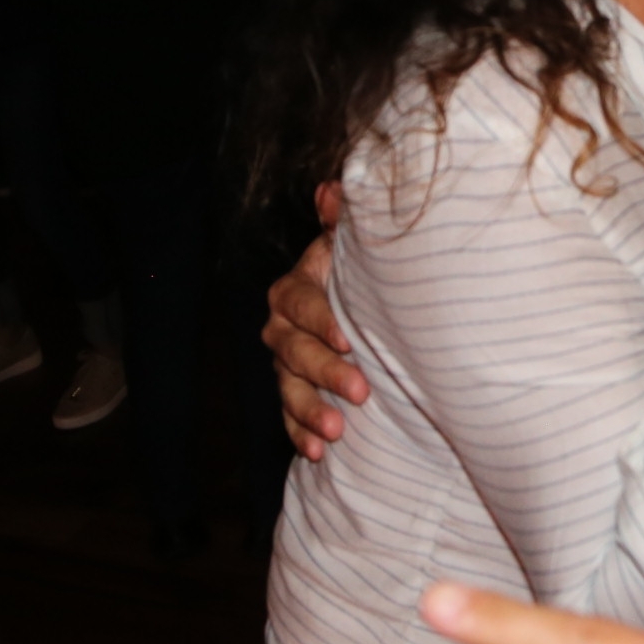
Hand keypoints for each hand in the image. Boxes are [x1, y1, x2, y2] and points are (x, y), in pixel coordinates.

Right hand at [266, 183, 367, 460]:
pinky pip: (288, 419)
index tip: (349, 339)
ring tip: (336, 434)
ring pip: (289, 389)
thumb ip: (340, 221)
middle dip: (325, 373)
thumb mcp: (350, 246)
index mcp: (294, 289)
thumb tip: (334, 188)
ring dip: (310, 411)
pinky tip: (317, 455)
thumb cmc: (358, 273)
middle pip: (295, 352)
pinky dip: (300, 436)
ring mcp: (285, 365)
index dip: (322, 321)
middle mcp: (281, 328)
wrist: (362, 310)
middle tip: (360, 391)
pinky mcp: (292, 396)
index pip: (302, 304)